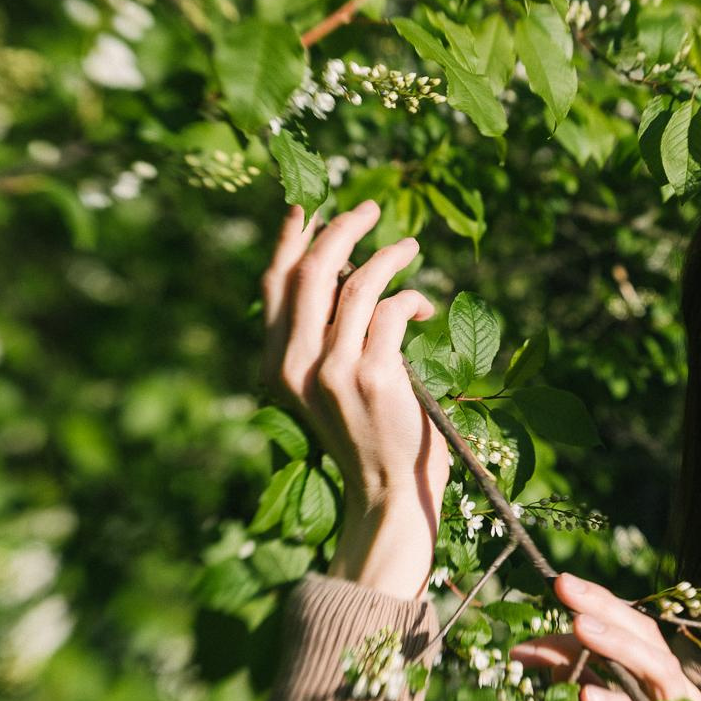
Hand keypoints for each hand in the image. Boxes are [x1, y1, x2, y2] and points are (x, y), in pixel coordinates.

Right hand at [260, 201, 448, 592]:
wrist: (390, 492)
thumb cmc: (370, 436)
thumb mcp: (330, 384)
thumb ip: (327, 337)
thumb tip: (344, 270)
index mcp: (277, 366)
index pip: (274, 286)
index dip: (289, 239)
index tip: (309, 207)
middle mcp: (296, 366)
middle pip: (311, 272)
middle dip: (340, 229)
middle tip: (369, 209)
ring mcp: (334, 370)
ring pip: (356, 283)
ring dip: (388, 255)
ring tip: (411, 246)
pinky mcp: (375, 375)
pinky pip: (394, 309)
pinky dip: (414, 298)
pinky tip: (426, 308)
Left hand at [509, 573, 700, 700]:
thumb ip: (567, 674)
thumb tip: (523, 649)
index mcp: (651, 665)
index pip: (627, 622)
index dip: (598, 599)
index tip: (558, 583)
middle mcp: (671, 680)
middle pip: (645, 633)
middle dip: (606, 608)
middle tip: (565, 590)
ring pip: (656, 666)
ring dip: (617, 646)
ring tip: (580, 629)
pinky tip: (585, 698)